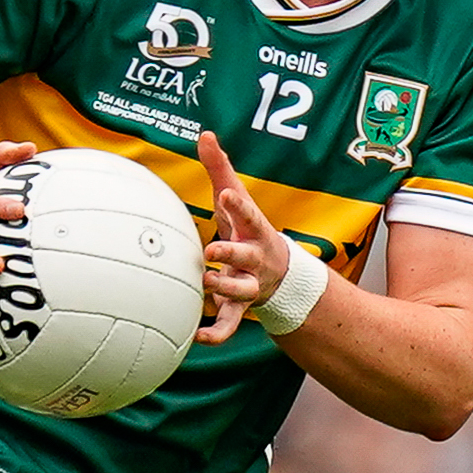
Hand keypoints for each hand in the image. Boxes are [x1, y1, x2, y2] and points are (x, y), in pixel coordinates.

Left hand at [195, 132, 288, 344]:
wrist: (276, 273)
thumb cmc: (247, 229)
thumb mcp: (236, 198)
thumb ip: (220, 168)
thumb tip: (206, 134)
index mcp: (254, 231)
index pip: (248, 215)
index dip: (238, 205)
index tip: (226, 194)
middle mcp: (255, 260)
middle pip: (246, 257)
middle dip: (230, 254)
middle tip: (211, 250)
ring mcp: (248, 286)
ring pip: (241, 292)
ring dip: (225, 289)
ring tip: (206, 282)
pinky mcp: (238, 308)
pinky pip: (229, 325)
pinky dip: (216, 334)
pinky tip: (196, 337)